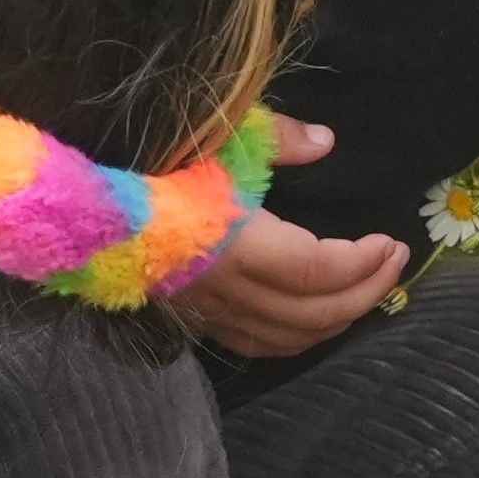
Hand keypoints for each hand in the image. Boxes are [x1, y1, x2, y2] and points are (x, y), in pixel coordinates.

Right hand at [166, 123, 408, 361]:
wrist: (82, 207)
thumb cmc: (151, 163)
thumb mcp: (216, 133)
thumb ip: (276, 138)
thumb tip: (325, 142)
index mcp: (238, 245)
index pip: (320, 271)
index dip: (364, 263)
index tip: (391, 241)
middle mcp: (227, 289)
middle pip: (314, 313)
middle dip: (366, 293)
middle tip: (396, 263)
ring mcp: (208, 310)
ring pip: (288, 339)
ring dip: (337, 321)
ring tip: (367, 290)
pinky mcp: (193, 318)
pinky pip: (256, 344)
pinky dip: (296, 338)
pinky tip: (314, 320)